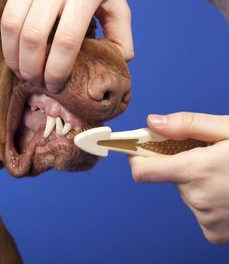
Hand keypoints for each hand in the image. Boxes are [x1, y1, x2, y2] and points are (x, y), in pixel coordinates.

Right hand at [0, 0, 132, 91]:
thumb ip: (121, 27)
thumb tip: (122, 59)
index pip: (66, 40)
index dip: (58, 70)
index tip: (55, 85)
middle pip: (33, 36)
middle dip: (31, 68)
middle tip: (34, 80)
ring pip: (9, 23)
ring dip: (10, 54)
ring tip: (18, 68)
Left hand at [129, 112, 228, 244]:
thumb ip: (186, 125)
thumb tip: (151, 122)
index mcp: (197, 171)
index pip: (142, 171)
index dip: (136, 158)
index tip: (139, 149)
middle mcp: (198, 199)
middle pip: (170, 178)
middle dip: (181, 165)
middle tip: (209, 157)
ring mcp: (207, 220)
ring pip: (187, 194)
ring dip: (199, 183)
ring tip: (227, 175)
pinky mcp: (215, 234)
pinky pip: (201, 212)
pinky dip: (211, 201)